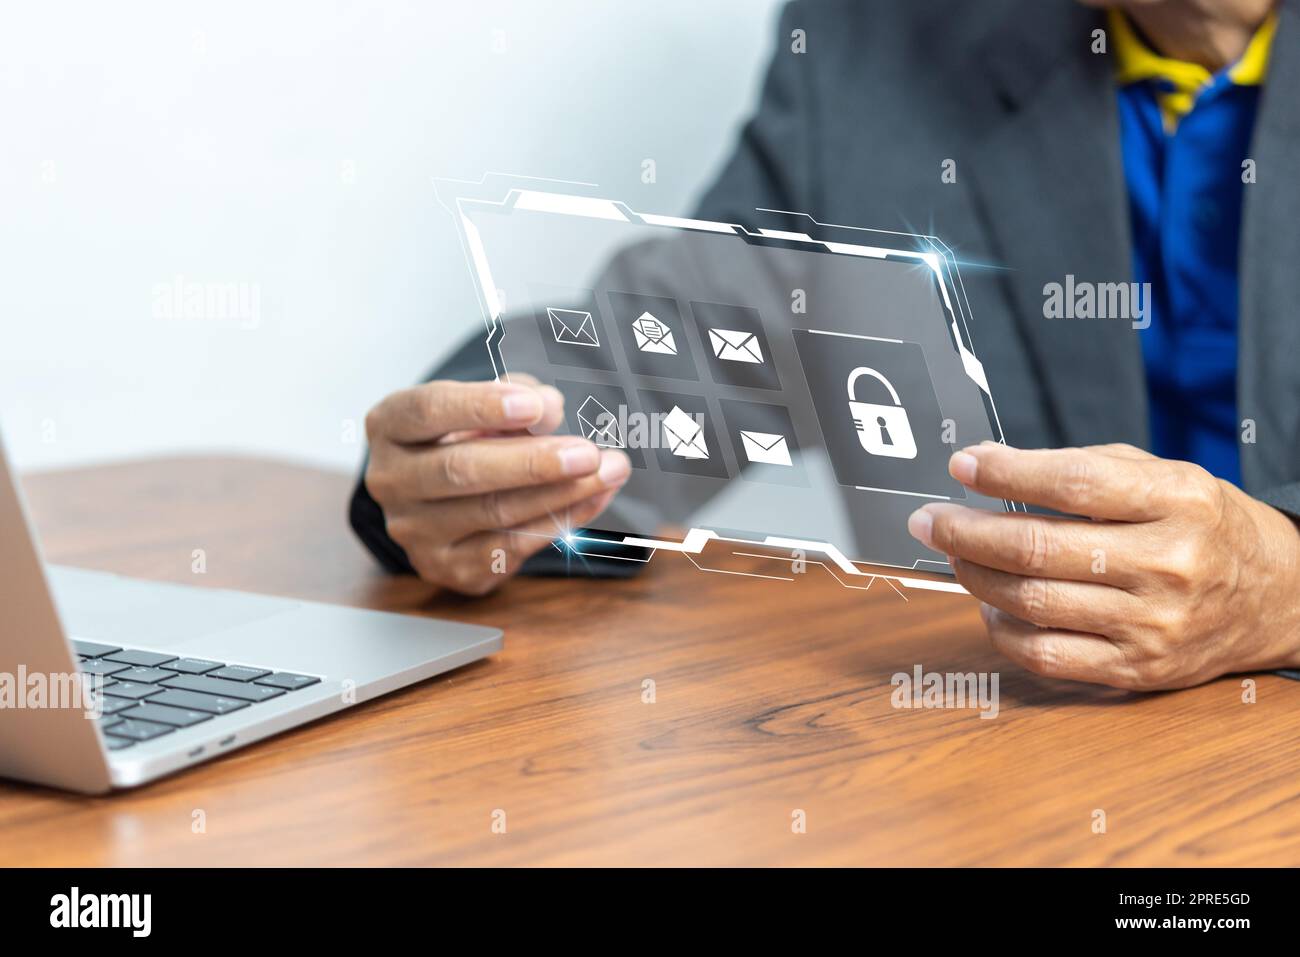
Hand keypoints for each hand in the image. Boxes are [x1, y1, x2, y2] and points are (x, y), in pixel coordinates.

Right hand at [364, 376, 629, 594]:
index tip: (535, 405)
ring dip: (560, 493)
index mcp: (390, 425)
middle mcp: (391, 480)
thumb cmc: (468, 436)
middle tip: (587, 453)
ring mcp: (414, 530)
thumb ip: (517, 398)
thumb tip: (549, 409)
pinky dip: (560, 521)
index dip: (482, 407)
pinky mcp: (447, 565)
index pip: (429, 411)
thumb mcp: (488, 404)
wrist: (443, 496)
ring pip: (493, 512)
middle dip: (533, 462)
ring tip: (609, 471)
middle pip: (462, 470)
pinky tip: (594, 498)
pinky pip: (510, 546)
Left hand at [906, 442, 1299, 689]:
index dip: (1006, 474)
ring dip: (974, 575)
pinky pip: (1044, 655)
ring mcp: (1152, 624)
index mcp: (1178, 500)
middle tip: (929, 518)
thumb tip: (989, 468)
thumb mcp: (1164, 475)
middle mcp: (1168, 564)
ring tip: (954, 554)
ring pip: (1033, 602)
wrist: (1276, 596)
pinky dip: (1001, 627)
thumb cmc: (1201, 526)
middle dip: (965, 530)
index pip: (1073, 485)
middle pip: (1038, 549)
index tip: (963, 464)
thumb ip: (1083, 470)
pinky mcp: (1136, 669)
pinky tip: (989, 601)